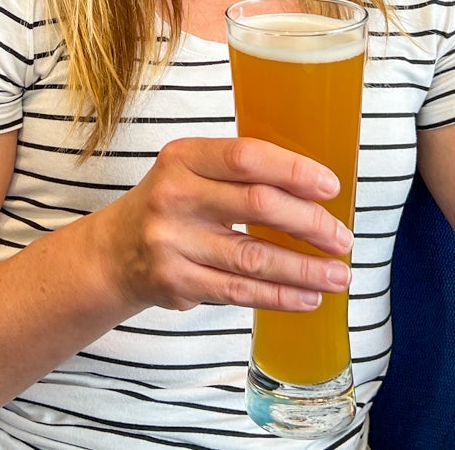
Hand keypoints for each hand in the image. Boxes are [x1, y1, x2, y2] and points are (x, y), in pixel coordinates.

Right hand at [91, 137, 352, 313]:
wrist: (112, 254)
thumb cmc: (170, 205)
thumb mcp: (190, 171)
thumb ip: (239, 172)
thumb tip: (315, 189)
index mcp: (183, 157)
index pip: (246, 157)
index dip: (293, 171)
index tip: (330, 187)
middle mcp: (174, 196)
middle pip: (257, 206)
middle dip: (310, 224)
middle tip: (342, 238)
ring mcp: (172, 242)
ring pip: (253, 257)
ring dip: (304, 269)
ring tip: (338, 275)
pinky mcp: (176, 282)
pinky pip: (239, 291)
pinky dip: (279, 296)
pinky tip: (308, 297)